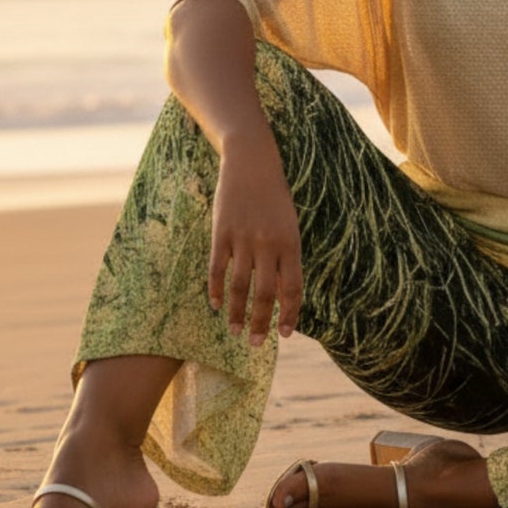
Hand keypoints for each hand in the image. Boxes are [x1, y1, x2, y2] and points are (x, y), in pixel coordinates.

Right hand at [207, 133, 301, 345]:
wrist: (252, 163)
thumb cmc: (275, 197)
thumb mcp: (290, 224)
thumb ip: (287, 257)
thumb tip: (283, 294)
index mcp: (291, 242)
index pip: (293, 287)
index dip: (289, 313)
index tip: (286, 334)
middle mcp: (268, 244)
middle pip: (265, 293)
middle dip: (262, 322)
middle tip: (257, 344)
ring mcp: (243, 239)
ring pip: (239, 286)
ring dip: (237, 313)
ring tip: (236, 332)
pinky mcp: (221, 234)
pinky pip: (217, 270)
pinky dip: (215, 291)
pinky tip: (216, 306)